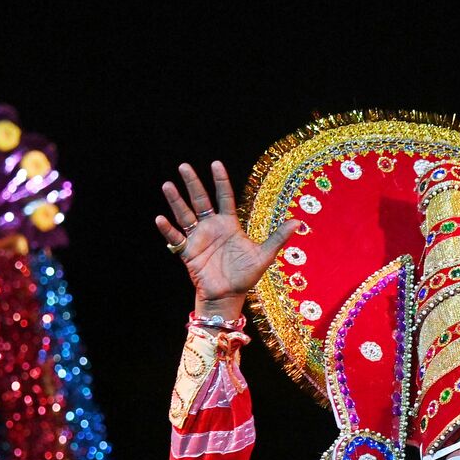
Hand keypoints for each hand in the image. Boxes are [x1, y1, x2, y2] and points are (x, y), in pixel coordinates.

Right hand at [156, 161, 300, 316]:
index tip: (215, 164)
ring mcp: (198, 238)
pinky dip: (168, 230)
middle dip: (193, 183)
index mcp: (229, 224)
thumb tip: (298, 222)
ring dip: (176, 201)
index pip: (224, 197)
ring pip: (185, 214)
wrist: (229, 296)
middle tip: (184, 166)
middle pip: (200, 200)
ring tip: (168, 185)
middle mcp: (211, 227)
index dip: (220, 181)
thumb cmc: (246, 276)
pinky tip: (160, 219)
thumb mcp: (264, 255)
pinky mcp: (188, 252)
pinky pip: (175, 238)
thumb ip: (278, 238)